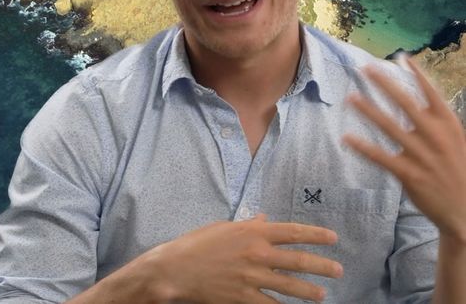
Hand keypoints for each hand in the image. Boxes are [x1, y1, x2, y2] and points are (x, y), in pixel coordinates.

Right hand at [143, 213, 342, 302]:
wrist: (177, 268)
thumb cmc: (199, 244)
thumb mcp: (225, 227)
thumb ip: (249, 225)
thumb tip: (265, 219)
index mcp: (254, 232)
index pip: (292, 232)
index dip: (315, 235)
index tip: (333, 238)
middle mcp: (257, 254)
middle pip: (297, 260)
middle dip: (321, 265)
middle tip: (338, 270)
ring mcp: (251, 278)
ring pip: (288, 286)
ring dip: (308, 292)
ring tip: (322, 295)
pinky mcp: (242, 299)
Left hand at [343, 56, 465, 243]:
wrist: (464, 211)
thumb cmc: (456, 168)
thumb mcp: (454, 138)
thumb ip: (436, 117)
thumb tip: (418, 91)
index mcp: (448, 124)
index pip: (431, 92)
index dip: (417, 74)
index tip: (402, 57)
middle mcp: (435, 136)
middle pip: (405, 102)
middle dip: (384, 83)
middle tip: (366, 68)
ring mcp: (422, 155)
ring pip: (389, 127)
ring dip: (368, 110)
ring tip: (350, 98)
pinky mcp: (409, 175)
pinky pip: (381, 157)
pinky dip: (363, 147)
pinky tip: (348, 138)